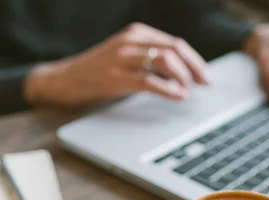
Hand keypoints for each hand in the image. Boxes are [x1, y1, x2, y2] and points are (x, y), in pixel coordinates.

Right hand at [25, 23, 209, 107]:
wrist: (63, 80)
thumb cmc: (96, 73)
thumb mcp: (125, 58)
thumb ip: (149, 60)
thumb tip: (181, 75)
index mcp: (135, 34)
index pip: (174, 43)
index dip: (194, 60)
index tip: (205, 75)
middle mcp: (130, 40)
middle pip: (174, 49)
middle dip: (195, 68)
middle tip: (205, 84)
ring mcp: (121, 57)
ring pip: (165, 61)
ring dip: (183, 77)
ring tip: (189, 91)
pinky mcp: (114, 77)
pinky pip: (149, 81)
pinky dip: (169, 89)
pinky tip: (178, 96)